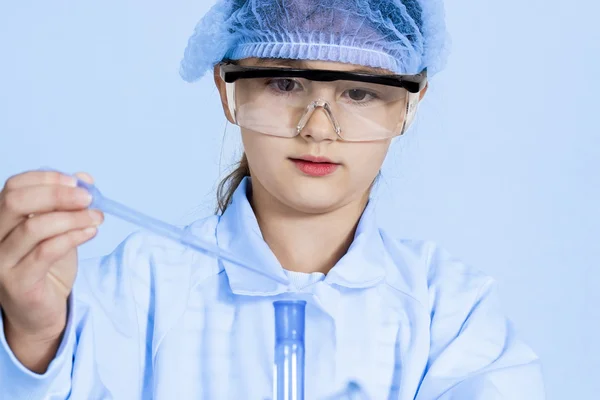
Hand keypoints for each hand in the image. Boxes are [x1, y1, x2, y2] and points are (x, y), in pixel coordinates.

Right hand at [0, 170, 102, 343]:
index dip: (47, 179)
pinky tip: (90, 233)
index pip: (14, 186)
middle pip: (17, 201)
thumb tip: (84, 178)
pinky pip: (46, 252)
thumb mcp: (60, 230)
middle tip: (88, 198)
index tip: (77, 182)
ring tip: (96, 218)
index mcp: (2, 219)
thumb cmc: (47, 268)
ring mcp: (1, 260)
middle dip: (58, 194)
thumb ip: (68, 205)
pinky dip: (72, 237)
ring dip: (73, 218)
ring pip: (34, 226)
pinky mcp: (16, 281)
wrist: (40, 313)